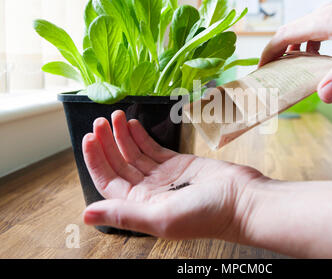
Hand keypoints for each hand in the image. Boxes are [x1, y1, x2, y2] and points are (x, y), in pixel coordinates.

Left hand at [82, 110, 263, 239]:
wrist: (242, 200)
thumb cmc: (205, 214)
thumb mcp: (160, 217)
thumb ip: (123, 214)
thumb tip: (85, 214)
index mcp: (141, 207)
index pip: (109, 182)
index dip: (97, 160)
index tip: (89, 138)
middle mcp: (149, 193)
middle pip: (120, 165)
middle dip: (107, 143)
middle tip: (100, 121)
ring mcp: (164, 177)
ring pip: (135, 154)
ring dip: (122, 136)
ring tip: (114, 117)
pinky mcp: (179, 164)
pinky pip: (154, 148)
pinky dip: (141, 136)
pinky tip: (132, 125)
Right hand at [259, 0, 331, 102]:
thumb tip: (322, 96)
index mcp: (321, 21)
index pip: (282, 36)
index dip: (268, 53)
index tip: (260, 69)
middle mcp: (324, 15)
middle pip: (290, 32)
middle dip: (278, 52)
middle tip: (274, 72)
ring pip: (304, 31)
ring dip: (295, 50)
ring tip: (294, 69)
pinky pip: (319, 31)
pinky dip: (312, 46)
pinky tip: (322, 59)